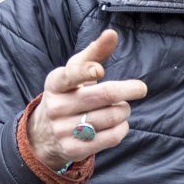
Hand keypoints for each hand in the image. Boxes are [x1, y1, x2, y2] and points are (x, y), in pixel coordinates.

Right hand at [28, 29, 147, 171]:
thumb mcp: (74, 71)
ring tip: (122, 108)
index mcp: (56, 83)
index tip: (100, 70)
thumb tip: (112, 33)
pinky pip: (112, 137)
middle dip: (129, 90)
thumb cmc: (68, 93)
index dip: (86, 72)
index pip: (71, 75)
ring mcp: (63, 130)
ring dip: (124, 110)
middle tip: (140, 88)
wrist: (44, 134)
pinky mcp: (74, 149)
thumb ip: (94, 52)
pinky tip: (119, 123)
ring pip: (112, 117)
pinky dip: (122, 128)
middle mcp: (56, 106)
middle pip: (104, 96)